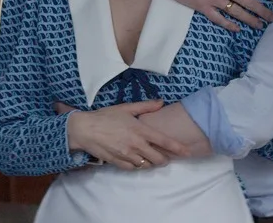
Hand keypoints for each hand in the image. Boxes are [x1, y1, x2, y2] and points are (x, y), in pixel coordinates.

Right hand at [65, 100, 190, 169]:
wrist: (84, 129)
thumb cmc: (105, 116)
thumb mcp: (125, 108)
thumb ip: (145, 106)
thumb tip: (161, 102)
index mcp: (140, 130)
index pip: (164, 141)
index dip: (178, 148)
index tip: (188, 151)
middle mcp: (136, 144)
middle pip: (158, 158)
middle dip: (165, 159)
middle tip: (165, 156)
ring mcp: (127, 155)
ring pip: (147, 165)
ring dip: (152, 162)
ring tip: (151, 158)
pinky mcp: (118, 162)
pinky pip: (134, 169)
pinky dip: (138, 166)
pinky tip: (137, 160)